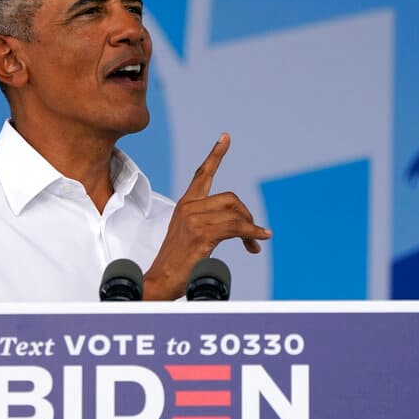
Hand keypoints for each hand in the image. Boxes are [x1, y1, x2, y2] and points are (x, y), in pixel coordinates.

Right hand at [143, 133, 270, 299]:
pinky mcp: (201, 234)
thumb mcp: (190, 236)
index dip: (215, 155)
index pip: (203, 174)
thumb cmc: (177, 264)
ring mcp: (193, 220)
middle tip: (252, 235)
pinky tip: (258, 240)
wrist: (160, 281)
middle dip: (246, 216)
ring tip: (253, 245)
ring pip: (236, 214)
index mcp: (185, 205)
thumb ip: (210, 224)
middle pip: (231, 198)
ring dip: (250, 230)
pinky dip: (252, 234)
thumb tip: (242, 228)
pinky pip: (237, 228)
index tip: (225, 137)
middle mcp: (188, 208)